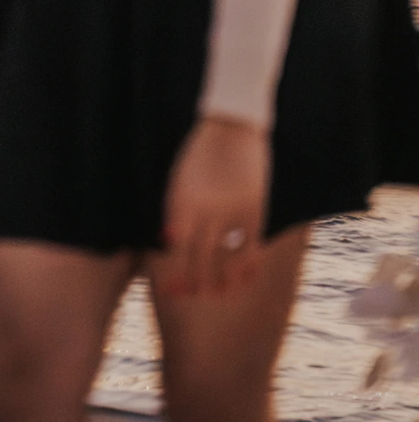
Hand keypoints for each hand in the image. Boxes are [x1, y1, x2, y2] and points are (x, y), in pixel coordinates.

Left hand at [160, 114, 269, 295]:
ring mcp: (231, 211)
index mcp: (182, 201)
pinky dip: (247, 266)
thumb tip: (167, 239)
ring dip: (222, 280)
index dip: (176, 273)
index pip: (178, 249)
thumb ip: (175, 210)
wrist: (230, 127)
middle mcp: (206, 210)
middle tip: (194, 294)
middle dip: (195, 282)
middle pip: (200, 258)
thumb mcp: (179, 178)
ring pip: (226, 259)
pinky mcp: (254, 209)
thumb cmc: (199, 155)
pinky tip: (244, 277)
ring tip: (219, 291)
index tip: (173, 289)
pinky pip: (251, 247)